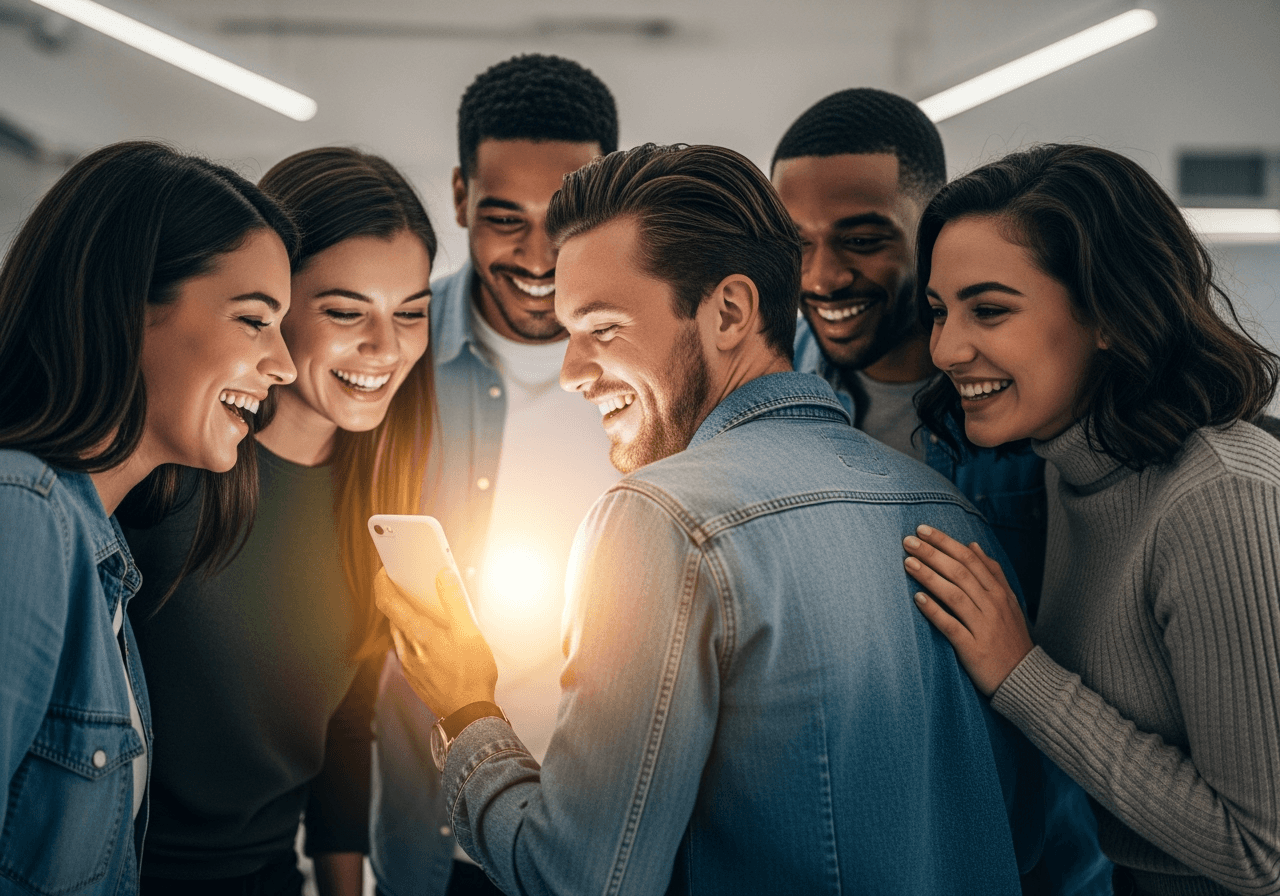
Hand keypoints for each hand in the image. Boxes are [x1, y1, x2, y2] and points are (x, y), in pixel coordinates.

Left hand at [374, 567, 497, 718]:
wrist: (469, 713)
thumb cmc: (472, 675)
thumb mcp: (470, 633)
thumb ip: (454, 601)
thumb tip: (443, 575)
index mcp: (419, 634)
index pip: (387, 602)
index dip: (381, 583)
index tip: (384, 570)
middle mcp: (407, 649)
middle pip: (392, 616)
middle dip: (397, 597)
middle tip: (409, 583)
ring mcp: (408, 664)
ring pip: (399, 633)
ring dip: (405, 617)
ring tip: (422, 608)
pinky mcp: (413, 676)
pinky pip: (406, 648)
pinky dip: (412, 635)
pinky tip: (430, 637)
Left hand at [902, 525, 1033, 696]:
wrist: (1025, 677)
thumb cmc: (1010, 637)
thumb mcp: (1009, 601)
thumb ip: (992, 573)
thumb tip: (973, 545)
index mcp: (999, 592)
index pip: (970, 558)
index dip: (945, 542)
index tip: (923, 529)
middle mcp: (992, 605)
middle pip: (959, 572)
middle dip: (932, 553)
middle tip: (908, 541)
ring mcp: (983, 626)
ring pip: (954, 594)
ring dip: (929, 576)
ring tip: (908, 563)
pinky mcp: (973, 647)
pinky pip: (951, 626)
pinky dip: (934, 611)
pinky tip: (917, 598)